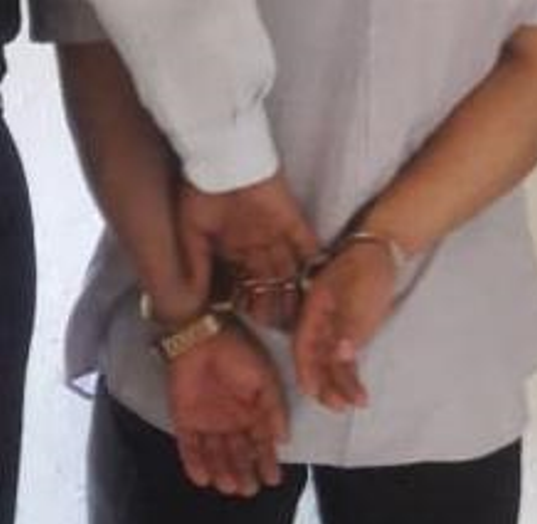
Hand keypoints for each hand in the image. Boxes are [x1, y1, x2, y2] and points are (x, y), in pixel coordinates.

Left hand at [167, 322, 287, 497]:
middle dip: (244, 472)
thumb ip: (275, 410)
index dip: (267, 461)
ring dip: (223, 471)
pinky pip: (189, 446)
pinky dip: (195, 463)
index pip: (261, 443)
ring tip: (230, 487)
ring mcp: (207, 422)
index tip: (273, 480)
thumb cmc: (239, 354)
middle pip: (239, 453)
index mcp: (252, 411)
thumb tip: (284, 440)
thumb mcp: (265, 380)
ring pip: (216, 454)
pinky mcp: (184, 420)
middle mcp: (231, 421)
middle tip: (249, 490)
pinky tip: (204, 478)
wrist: (201, 338)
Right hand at [178, 174, 318, 327]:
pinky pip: (306, 245)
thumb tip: (195, 298)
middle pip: (270, 279)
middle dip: (276, 303)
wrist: (221, 157)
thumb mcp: (190, 234)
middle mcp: (256, 243)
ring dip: (295, 292)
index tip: (256, 321)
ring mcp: (275, 232)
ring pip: (288, 269)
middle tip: (284, 327)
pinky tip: (319, 283)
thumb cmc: (200, 192)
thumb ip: (196, 266)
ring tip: (303, 316)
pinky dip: (313, 263)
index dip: (251, 301)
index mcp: (232, 247)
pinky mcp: (292, 220)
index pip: (244, 281)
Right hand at [293, 240, 397, 411]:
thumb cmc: (367, 268)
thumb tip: (340, 355)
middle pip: (316, 360)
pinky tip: (358, 390)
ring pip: (332, 363)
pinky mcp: (350, 332)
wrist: (383, 251)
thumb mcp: (356, 294)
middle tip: (340, 407)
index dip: (306, 372)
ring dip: (341, 385)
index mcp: (312, 312)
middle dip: (326, 386)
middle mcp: (320, 324)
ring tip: (355, 403)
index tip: (313, 393)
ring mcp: (335, 329)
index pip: (303, 348)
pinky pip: (346, 359)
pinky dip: (351, 375)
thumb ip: (348, 326)